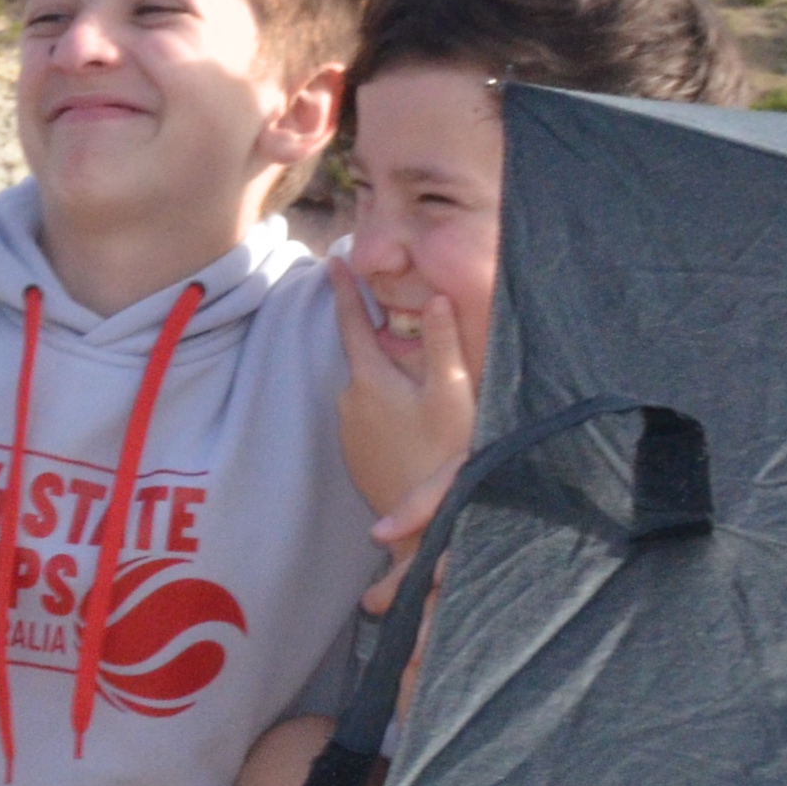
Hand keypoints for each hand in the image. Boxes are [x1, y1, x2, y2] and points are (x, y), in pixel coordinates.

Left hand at [336, 265, 475, 614]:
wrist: (422, 525)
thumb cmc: (443, 458)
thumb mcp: (454, 396)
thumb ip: (442, 345)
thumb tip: (437, 297)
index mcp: (369, 379)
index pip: (352, 323)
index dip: (345, 290)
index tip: (332, 260)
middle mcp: (348, 401)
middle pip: (367, 358)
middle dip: (385, 347)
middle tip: (417, 351)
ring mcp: (348, 431)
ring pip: (371, 391)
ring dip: (392, 387)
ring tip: (427, 405)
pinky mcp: (354, 455)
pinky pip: (371, 420)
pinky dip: (390, 414)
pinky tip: (418, 431)